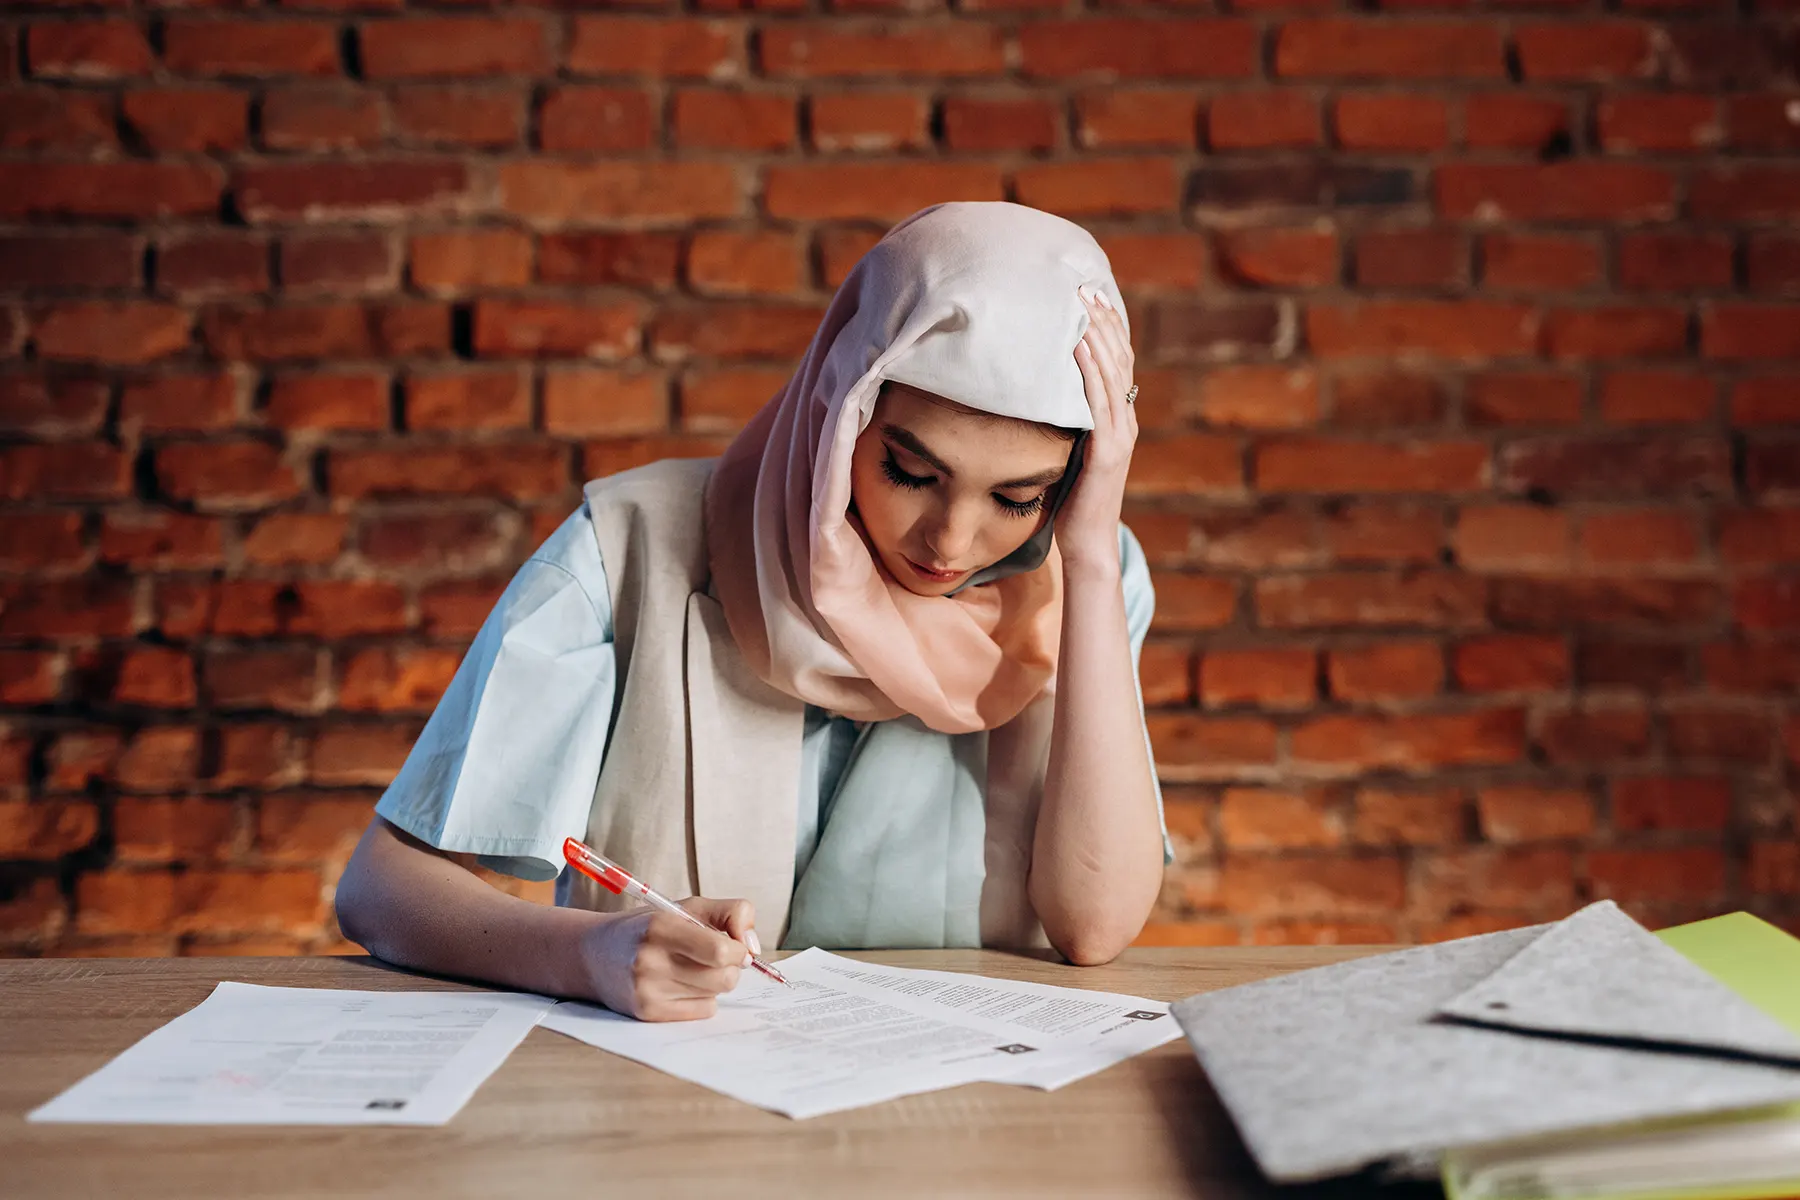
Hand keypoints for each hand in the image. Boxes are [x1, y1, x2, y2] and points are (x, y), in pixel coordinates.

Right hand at [578, 896, 757, 1021]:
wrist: (594, 953)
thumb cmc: (649, 927)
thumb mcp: (689, 906)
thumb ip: (732, 913)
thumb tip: (753, 948)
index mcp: (661, 926)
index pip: (721, 951)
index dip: (738, 950)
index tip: (734, 944)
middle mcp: (650, 960)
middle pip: (724, 978)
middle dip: (730, 967)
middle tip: (713, 957)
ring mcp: (647, 991)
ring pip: (716, 995)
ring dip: (715, 982)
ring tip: (692, 968)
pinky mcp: (647, 1014)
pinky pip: (702, 1011)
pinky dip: (701, 999)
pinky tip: (680, 985)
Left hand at [1059, 287, 1137, 577]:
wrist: (1086, 543)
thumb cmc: (1070, 500)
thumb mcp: (1066, 450)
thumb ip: (1060, 422)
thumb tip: (1029, 393)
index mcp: (1118, 419)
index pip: (1117, 362)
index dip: (1106, 327)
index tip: (1087, 295)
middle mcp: (1124, 421)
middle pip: (1118, 358)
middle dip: (1100, 320)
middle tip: (1081, 285)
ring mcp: (1119, 435)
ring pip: (1112, 374)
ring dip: (1096, 335)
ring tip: (1078, 305)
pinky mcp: (1107, 451)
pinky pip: (1099, 402)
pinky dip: (1089, 371)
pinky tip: (1076, 346)